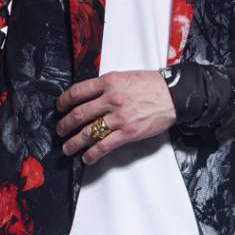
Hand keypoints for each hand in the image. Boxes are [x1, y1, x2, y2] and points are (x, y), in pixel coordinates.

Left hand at [55, 69, 176, 163]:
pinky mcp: (128, 132)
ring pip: (88, 132)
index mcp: (109, 82)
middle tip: (60, 130)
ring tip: (67, 148)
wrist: (174, 95)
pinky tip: (86, 158)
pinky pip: (104, 145)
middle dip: (65, 124)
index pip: (78, 92)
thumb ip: (106, 85)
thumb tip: (88, 96)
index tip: (60, 107)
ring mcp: (119, 117)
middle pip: (79, 114)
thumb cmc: (150, 84)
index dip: (64, 101)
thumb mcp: (125, 76)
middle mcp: (111, 99)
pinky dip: (92, 154)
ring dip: (73, 142)